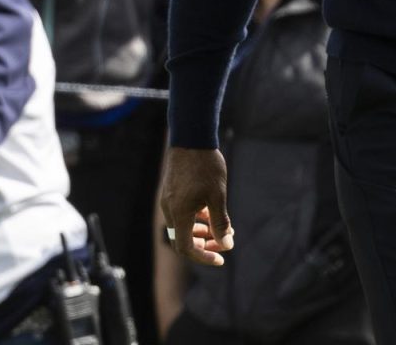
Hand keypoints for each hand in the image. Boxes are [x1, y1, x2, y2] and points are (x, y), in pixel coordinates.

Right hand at [159, 146, 234, 265]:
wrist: (191, 138)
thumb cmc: (206, 166)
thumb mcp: (218, 196)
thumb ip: (221, 222)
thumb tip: (227, 244)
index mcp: (179, 213)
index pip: (186, 248)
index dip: (204, 257)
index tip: (221, 258)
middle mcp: (169, 210)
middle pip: (183, 239)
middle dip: (205, 244)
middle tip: (225, 242)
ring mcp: (168, 201)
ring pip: (182, 227)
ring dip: (201, 232)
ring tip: (222, 228)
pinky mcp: (170, 192)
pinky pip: (181, 214)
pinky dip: (195, 219)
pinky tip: (210, 213)